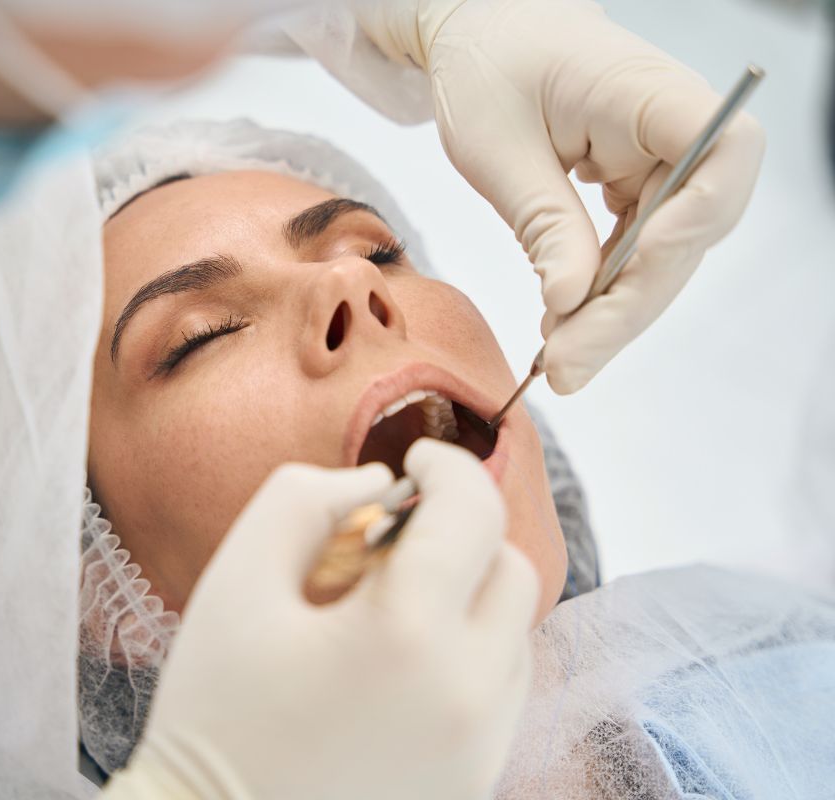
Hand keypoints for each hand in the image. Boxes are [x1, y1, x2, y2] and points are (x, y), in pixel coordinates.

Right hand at [103, 439, 537, 799]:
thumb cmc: (215, 709)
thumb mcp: (237, 581)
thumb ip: (303, 499)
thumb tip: (377, 485)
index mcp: (408, 636)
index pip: (473, 512)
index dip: (447, 465)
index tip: (413, 460)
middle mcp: (468, 695)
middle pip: (509, 569)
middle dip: (460, 531)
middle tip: (392, 537)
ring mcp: (481, 747)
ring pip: (514, 630)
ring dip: (467, 593)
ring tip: (387, 606)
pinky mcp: (477, 779)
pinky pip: (501, 688)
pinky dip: (468, 651)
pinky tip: (398, 662)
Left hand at [354, 0, 764, 392]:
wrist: (480, 31)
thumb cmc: (485, 67)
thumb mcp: (497, 149)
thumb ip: (543, 224)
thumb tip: (573, 304)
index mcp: (647, 90)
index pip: (723, 153)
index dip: (692, 224)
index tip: (627, 275)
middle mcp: (672, 125)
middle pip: (691, 229)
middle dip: (630, 307)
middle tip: (567, 368)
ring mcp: (660, 158)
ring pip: (665, 254)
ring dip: (616, 316)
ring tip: (559, 364)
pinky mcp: (640, 184)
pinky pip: (638, 249)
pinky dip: (604, 293)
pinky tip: (565, 329)